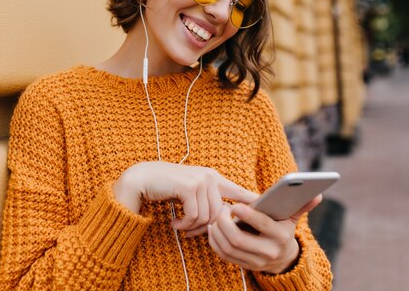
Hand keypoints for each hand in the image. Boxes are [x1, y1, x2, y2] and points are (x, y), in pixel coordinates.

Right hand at [112, 162, 257, 235]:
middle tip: (190, 231)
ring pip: (208, 216)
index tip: (267, 210)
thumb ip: (206, 202)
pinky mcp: (189, 186)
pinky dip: (185, 224)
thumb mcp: (189, 194)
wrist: (141, 180)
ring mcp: (200, 179)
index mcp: (213, 177)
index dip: (253, 202)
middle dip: (207, 227)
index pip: (239, 191)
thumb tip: (220, 221)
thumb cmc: (165, 188)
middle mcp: (209, 176)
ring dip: (193, 226)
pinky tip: (175, 223)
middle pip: (221, 212)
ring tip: (180, 225)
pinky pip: (195, 215)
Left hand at [207, 195, 321, 273]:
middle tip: (221, 208)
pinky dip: (215, 241)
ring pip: (228, 248)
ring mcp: (255, 262)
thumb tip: (318, 194)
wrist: (282, 259)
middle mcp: (268, 252)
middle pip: (239, 239)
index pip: (263, 225)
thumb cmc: (283, 230)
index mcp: (280, 236)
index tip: (234, 205)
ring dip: (217, 231)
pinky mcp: (243, 266)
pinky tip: (213, 228)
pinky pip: (223, 255)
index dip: (247, 214)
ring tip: (215, 216)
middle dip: (225, 223)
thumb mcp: (293, 218)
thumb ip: (302, 205)